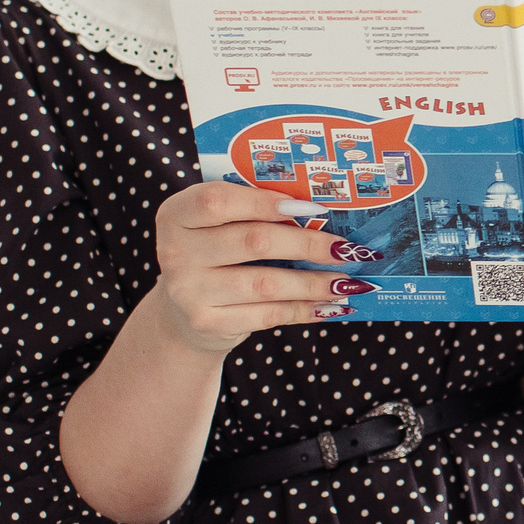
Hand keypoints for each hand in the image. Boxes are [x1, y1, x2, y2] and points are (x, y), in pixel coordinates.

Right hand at [149, 182, 364, 354]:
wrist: (183, 313)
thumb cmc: (215, 254)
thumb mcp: (220, 226)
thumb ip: (254, 210)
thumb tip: (323, 211)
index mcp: (177, 214)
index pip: (217, 200)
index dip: (266, 202)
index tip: (312, 208)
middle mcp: (174, 252)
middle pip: (254, 241)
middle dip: (309, 244)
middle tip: (348, 248)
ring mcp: (188, 291)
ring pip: (266, 283)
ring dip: (315, 282)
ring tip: (349, 281)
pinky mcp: (208, 323)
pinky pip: (268, 314)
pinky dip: (305, 308)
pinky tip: (330, 304)